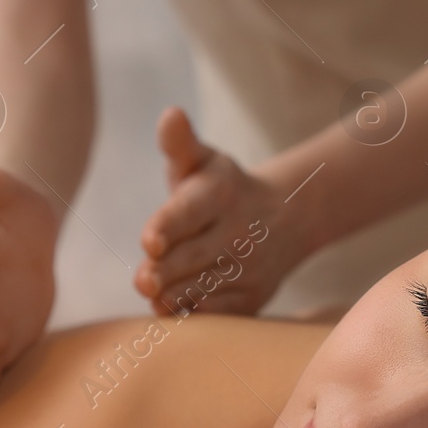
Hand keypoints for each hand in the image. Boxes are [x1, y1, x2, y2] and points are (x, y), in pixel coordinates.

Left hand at [134, 107, 302, 315]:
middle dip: (164, 271)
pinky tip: (173, 308)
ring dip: (174, 296)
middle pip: (193, 257)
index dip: (168, 227)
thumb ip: (179, 144)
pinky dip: (194, 314)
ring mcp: (249, 267)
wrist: (285, 219)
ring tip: (155, 294)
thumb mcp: (202, 162)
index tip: (150, 242)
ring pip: (204, 288)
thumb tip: (171, 114)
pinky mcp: (252, 298)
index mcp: (221, 193)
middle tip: (143, 281)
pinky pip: (219, 313)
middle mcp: (239, 231)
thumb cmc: (219, 189)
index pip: (190, 211)